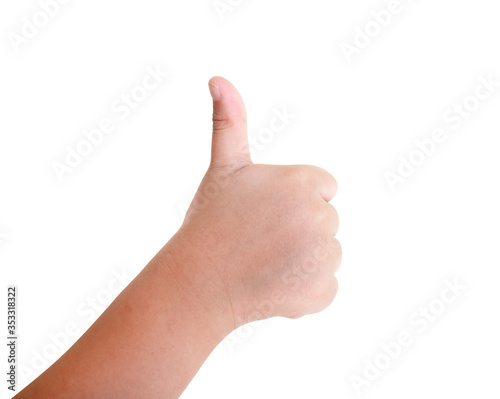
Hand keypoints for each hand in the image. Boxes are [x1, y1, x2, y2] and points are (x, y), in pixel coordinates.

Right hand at [173, 77, 340, 328]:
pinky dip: (306, 288)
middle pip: (327, 219)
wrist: (198, 282)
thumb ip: (229, 122)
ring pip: (328, 252)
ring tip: (267, 262)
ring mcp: (322, 258)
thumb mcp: (224, 168)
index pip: (324, 187)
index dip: (295, 199)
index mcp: (303, 182)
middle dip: (300, 228)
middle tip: (263, 238)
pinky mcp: (322, 293)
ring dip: (305, 258)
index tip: (268, 211)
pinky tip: (275, 285)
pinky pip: (326, 284)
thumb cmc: (211, 221)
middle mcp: (319, 217)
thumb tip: (217, 79)